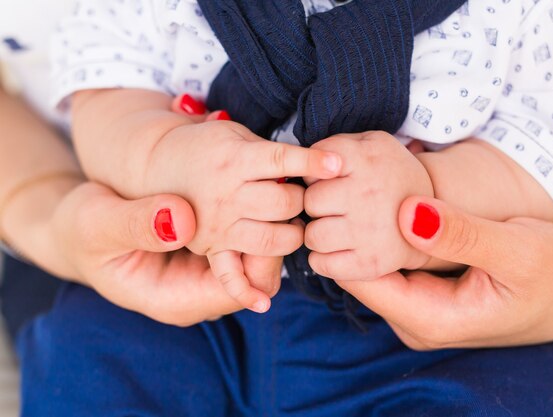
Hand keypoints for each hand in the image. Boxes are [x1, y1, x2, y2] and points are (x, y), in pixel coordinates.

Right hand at [51, 182, 281, 325]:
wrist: (80, 229)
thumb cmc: (83, 230)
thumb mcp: (99, 223)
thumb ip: (136, 224)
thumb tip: (180, 218)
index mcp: (175, 299)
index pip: (242, 289)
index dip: (263, 254)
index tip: (267, 208)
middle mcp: (198, 294)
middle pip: (259, 276)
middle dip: (275, 236)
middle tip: (280, 189)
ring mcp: (206, 276)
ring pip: (258, 259)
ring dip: (269, 224)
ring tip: (274, 184)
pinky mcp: (210, 256)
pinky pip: (245, 242)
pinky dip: (255, 217)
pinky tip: (255, 186)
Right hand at [146, 116, 342, 311]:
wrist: (159, 163)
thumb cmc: (208, 146)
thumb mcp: (234, 134)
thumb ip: (268, 151)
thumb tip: (311, 165)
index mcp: (235, 160)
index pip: (281, 162)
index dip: (312, 163)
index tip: (336, 165)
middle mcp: (226, 195)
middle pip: (282, 204)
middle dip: (302, 199)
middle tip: (302, 197)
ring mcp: (218, 225)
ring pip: (269, 240)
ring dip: (291, 235)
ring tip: (293, 226)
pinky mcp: (210, 247)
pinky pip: (228, 275)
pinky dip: (245, 292)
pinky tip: (264, 303)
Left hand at [303, 131, 433, 279]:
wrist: (432, 216)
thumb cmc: (389, 176)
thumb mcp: (371, 143)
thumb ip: (335, 146)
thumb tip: (303, 166)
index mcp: (366, 159)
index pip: (312, 166)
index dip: (314, 175)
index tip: (329, 180)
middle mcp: (368, 194)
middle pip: (310, 202)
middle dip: (316, 205)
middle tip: (333, 207)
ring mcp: (370, 231)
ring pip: (312, 236)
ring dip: (317, 233)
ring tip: (334, 228)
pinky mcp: (371, 263)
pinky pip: (322, 264)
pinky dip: (323, 259)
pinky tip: (337, 249)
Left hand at [338, 195, 552, 348]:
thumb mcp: (519, 250)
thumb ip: (464, 234)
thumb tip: (407, 213)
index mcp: (432, 320)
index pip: (361, 280)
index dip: (344, 237)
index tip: (340, 193)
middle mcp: (417, 319)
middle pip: (360, 273)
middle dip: (351, 230)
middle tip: (346, 182)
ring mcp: (419, 307)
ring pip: (373, 265)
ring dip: (367, 228)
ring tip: (362, 185)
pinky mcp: (425, 291)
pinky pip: (391, 261)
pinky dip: (385, 232)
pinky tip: (388, 202)